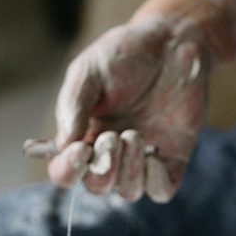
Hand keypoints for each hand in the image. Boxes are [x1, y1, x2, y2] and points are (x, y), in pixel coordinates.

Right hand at [47, 15, 210, 202]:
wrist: (171, 43)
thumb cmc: (126, 54)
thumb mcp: (90, 72)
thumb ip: (74, 107)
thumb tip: (62, 146)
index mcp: (83, 135)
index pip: (66, 171)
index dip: (68, 170)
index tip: (79, 150)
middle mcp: (112, 153)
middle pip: (97, 186)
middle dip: (102, 170)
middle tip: (113, 136)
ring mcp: (143, 157)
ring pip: (128, 192)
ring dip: (128, 171)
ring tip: (133, 135)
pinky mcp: (173, 157)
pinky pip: (162, 190)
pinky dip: (155, 181)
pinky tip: (153, 155)